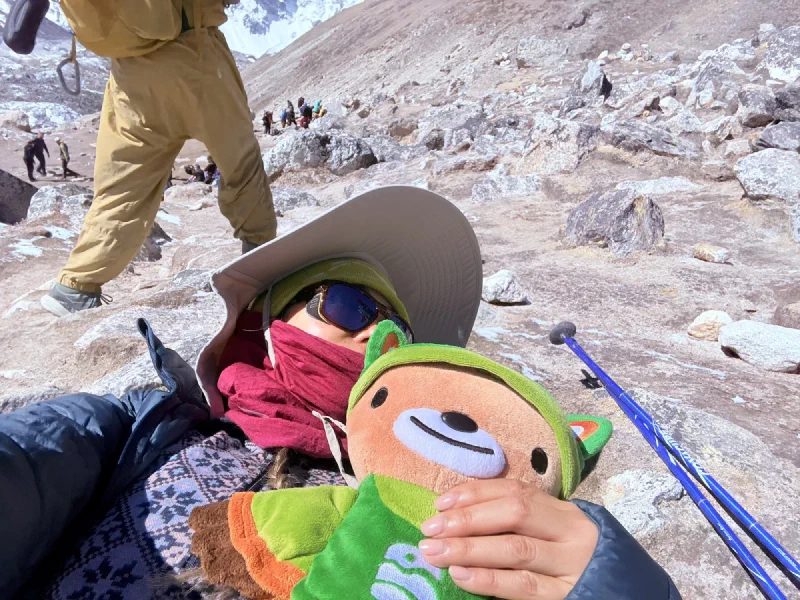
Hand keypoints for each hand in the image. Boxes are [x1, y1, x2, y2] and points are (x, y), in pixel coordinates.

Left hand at [418, 479, 598, 599]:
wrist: (622, 592)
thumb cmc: (573, 560)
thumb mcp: (553, 532)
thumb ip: (518, 521)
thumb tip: (455, 514)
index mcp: (563, 511)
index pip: (515, 491)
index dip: (475, 494)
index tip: (440, 503)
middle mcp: (570, 532)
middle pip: (515, 514)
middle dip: (468, 519)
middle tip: (430, 529)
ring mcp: (570, 565)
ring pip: (515, 550)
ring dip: (469, 549)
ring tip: (435, 552)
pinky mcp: (566, 597)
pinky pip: (523, 587)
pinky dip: (488, 580)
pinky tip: (461, 575)